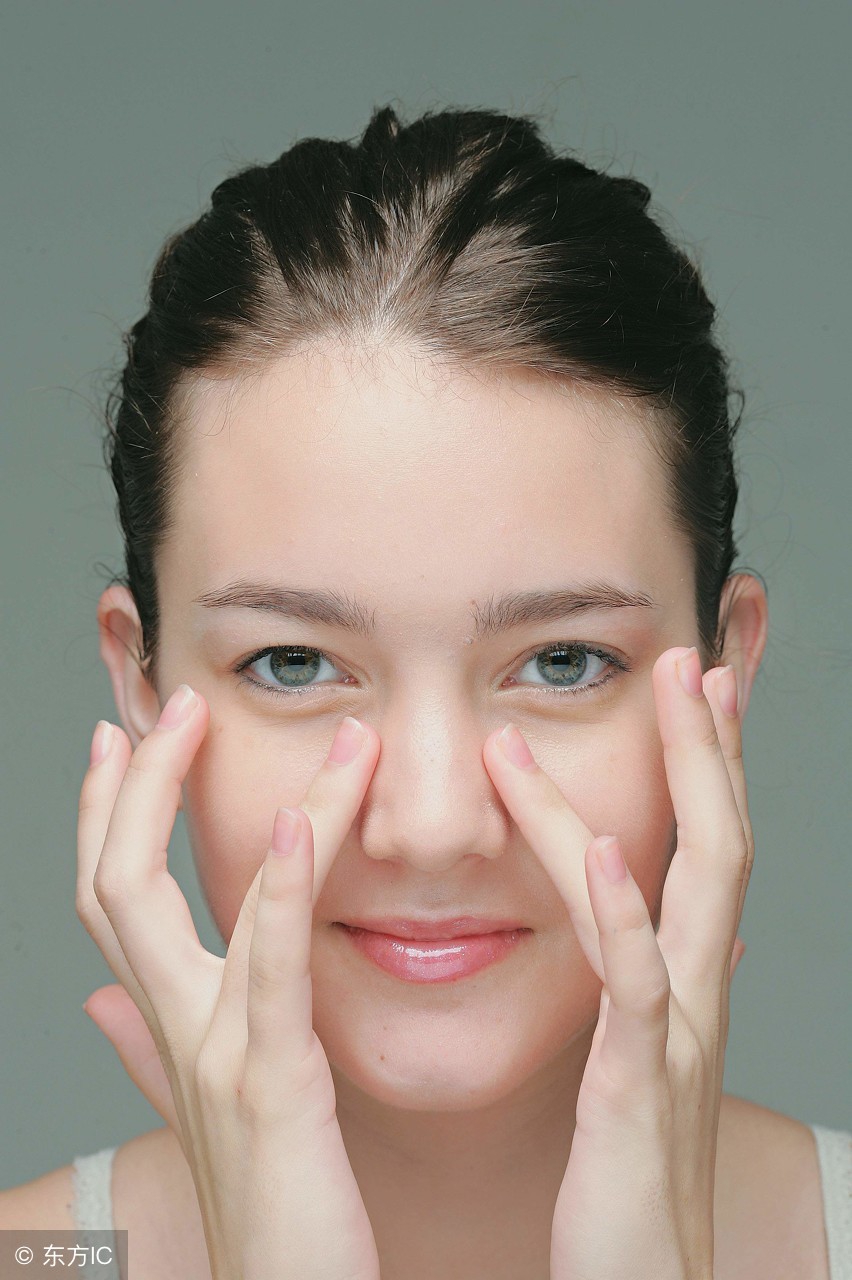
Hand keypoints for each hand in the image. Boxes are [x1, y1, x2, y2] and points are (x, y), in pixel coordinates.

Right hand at [77, 691, 382, 1279]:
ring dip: (192, 806)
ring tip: (219, 720)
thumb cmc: (270, 1207)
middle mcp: (177, 1029)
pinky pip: (267, 971)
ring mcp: (213, 1054)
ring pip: (178, 903)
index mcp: (172, 1025)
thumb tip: (98, 1005)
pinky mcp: (271, 1084)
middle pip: (114, 883)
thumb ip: (149, 1050)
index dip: (104, 813)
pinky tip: (297, 821)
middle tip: (164, 707)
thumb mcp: (205, 1110)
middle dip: (129, 787)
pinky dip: (278, 891)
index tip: (124, 738)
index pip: (115, 895)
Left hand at [482, 646, 751, 1279]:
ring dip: (687, 783)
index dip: (702, 770)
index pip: (699, 854)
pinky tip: (608, 852)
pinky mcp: (639, 1090)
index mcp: (677, 988)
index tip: (689, 691)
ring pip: (697, 885)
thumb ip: (621, 998)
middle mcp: (693, 996)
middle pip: (721, 843)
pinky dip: (624, 913)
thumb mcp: (626, 1069)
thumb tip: (609, 935)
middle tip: (695, 660)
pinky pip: (640, 986)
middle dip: (711, 747)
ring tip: (672, 695)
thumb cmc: (619, 1186)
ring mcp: (676, 1038)